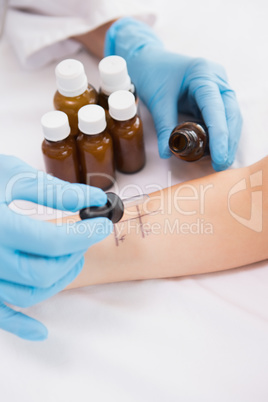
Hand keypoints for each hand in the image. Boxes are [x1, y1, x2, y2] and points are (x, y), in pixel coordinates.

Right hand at [0, 155, 112, 340]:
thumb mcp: (10, 175)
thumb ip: (53, 191)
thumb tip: (92, 198)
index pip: (52, 241)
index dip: (85, 234)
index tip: (102, 222)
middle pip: (42, 272)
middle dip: (73, 255)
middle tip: (85, 236)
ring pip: (27, 296)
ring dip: (58, 281)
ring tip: (72, 258)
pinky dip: (21, 325)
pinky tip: (40, 330)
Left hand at [105, 17, 242, 170]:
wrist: (149, 60)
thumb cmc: (153, 73)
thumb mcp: (158, 100)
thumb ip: (164, 127)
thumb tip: (167, 153)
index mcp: (203, 74)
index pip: (217, 109)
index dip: (220, 136)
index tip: (219, 157)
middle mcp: (216, 79)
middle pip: (231, 114)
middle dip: (228, 141)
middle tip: (221, 164)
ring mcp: (218, 86)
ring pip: (230, 116)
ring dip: (227, 139)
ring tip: (220, 161)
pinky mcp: (214, 96)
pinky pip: (221, 116)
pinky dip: (220, 133)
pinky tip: (215, 149)